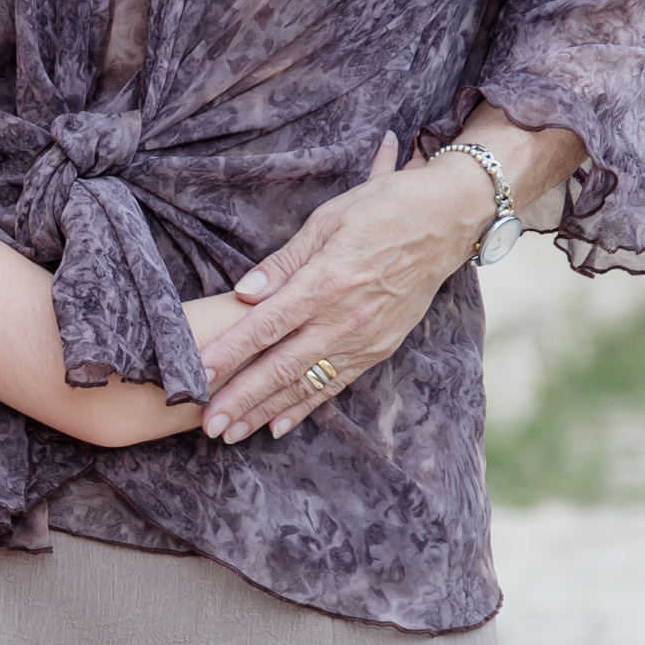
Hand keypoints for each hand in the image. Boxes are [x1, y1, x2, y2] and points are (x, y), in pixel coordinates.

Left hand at [194, 135, 489, 443]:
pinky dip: (304, 408)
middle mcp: (343, 319)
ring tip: (230, 434)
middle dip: (240, 398)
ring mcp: (363, 339)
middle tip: (207, 425)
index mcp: (325, 282)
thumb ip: (283, 263)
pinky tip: (276, 427)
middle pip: (281, 366)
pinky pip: (334, 385)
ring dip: (264, 411)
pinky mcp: (378, 349)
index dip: (229, 351)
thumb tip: (243, 294)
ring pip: (305, 384)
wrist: (446, 221)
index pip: (266, 325)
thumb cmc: (383, 210)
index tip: (197, 374)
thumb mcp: (328, 221)